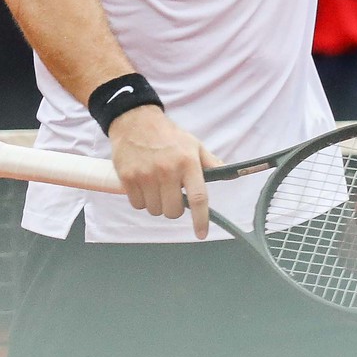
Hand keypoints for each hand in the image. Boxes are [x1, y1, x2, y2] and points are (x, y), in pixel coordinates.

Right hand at [109, 105, 221, 237]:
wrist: (136, 122)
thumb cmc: (169, 136)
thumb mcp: (194, 145)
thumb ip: (210, 162)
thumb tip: (229, 173)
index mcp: (188, 163)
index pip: (198, 198)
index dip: (200, 219)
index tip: (201, 234)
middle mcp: (167, 171)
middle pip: (173, 210)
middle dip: (175, 209)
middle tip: (173, 195)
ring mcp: (145, 175)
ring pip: (154, 210)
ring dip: (157, 205)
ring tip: (158, 187)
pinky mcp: (127, 178)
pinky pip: (137, 204)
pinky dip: (142, 201)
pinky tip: (144, 186)